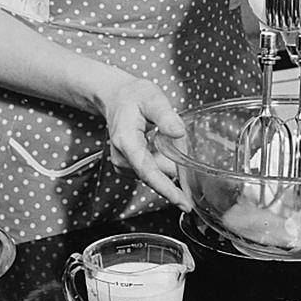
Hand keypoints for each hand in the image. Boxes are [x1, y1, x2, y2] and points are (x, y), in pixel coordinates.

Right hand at [96, 73, 192, 212]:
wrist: (116, 97)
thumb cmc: (133, 96)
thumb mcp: (152, 98)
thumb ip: (165, 116)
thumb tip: (178, 132)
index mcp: (127, 142)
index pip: (149, 173)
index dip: (168, 190)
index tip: (184, 203)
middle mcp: (122, 157)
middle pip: (155, 175)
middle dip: (174, 165)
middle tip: (179, 141)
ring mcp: (123, 164)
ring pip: (155, 173)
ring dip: (166, 161)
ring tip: (163, 135)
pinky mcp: (127, 166)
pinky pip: (151, 170)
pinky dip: (160, 160)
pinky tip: (157, 142)